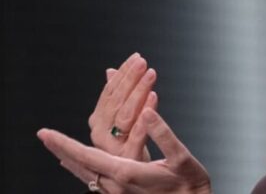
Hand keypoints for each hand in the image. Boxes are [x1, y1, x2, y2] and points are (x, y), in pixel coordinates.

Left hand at [38, 108, 210, 193]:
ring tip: (58, 148)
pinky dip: (84, 169)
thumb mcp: (182, 157)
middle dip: (61, 149)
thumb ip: (163, 134)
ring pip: (87, 175)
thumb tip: (147, 112)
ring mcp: (119, 192)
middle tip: (44, 136)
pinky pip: (96, 181)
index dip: (64, 143)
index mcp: (126, 173)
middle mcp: (117, 185)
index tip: (46, 133)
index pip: (86, 156)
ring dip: (71, 158)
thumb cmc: (190, 185)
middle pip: (80, 166)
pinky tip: (84, 168)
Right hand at [89, 53, 157, 160]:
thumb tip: (111, 71)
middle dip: (129, 79)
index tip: (136, 57)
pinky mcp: (129, 159)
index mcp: (99, 122)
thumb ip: (116, 97)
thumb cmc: (129, 148)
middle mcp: (101, 134)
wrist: (135, 181)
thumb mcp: (122, 121)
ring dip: (138, 92)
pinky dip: (145, 117)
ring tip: (150, 76)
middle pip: (115, 101)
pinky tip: (154, 98)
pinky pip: (136, 136)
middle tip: (143, 62)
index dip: (123, 74)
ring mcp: (113, 147)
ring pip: (125, 116)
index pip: (109, 92)